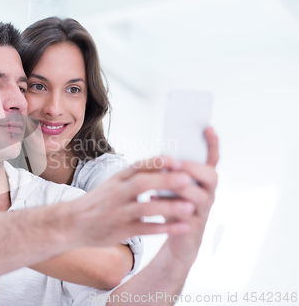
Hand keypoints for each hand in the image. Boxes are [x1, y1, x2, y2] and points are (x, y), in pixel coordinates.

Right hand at [69, 155, 203, 247]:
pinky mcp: (121, 231)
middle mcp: (117, 194)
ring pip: (144, 209)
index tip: (175, 160)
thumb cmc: (98, 202)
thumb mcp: (112, 184)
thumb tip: (163, 162)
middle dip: (164, 181)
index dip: (156, 162)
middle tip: (187, 179)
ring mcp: (118, 213)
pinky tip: (182, 227)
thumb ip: (134, 176)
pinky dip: (164, 228)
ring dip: (167, 208)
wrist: (71, 224)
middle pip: (141, 184)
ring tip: (189, 207)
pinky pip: (145, 230)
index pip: (136, 166)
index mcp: (117, 179)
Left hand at [161, 127, 218, 264]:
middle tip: (176, 164)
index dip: (213, 144)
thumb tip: (160, 153)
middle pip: (211, 176)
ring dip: (181, 187)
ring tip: (163, 181)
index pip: (213, 159)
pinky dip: (169, 205)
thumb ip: (170, 172)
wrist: (179, 238)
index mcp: (204, 180)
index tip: (208, 127)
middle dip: (192, 168)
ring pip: (200, 196)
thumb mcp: (171, 186)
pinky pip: (186, 214)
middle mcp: (209, 193)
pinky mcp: (194, 226)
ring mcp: (204, 210)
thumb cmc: (173, 206)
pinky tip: (154, 198)